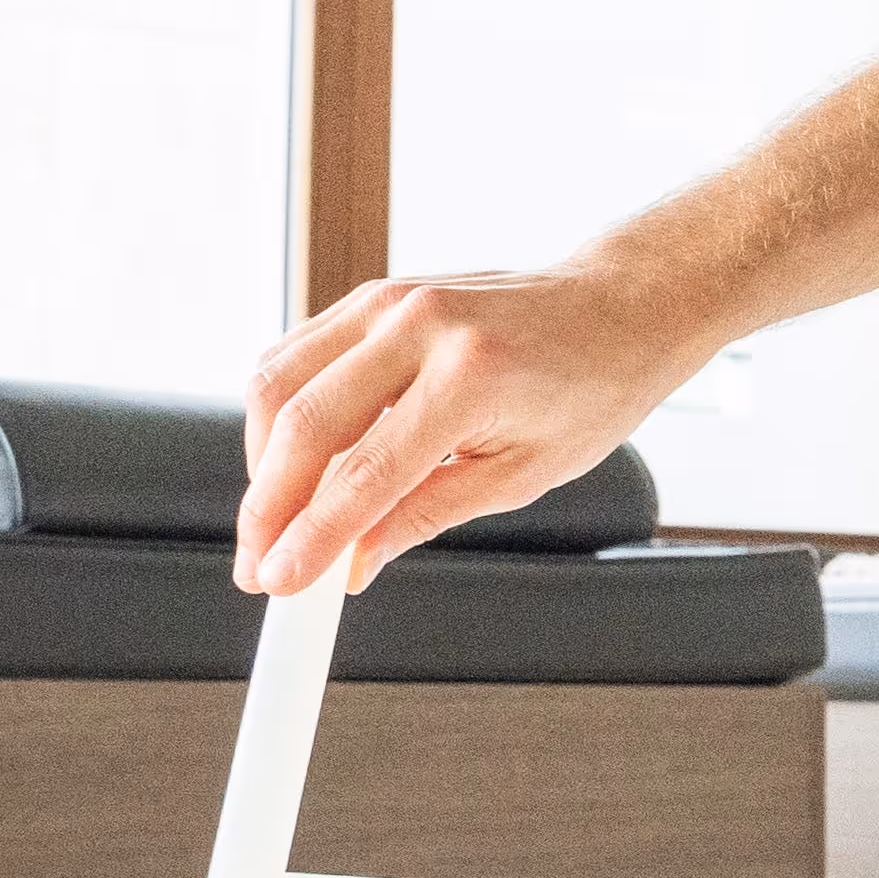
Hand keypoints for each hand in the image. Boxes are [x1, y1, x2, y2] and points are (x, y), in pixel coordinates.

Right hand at [236, 260, 722, 595]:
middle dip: (266, 507)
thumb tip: (351, 563)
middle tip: (256, 566)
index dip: (309, 537)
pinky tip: (292, 465)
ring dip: (261, 461)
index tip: (277, 583)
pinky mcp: (374, 294)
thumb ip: (426, 516)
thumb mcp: (524, 474)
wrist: (622, 307)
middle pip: (301, 424)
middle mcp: (418, 324)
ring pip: (278, 381)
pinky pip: (296, 355)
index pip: (363, 473)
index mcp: (468, 374)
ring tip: (273, 524)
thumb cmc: (593, 389)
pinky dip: (280, 414)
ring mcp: (389, 299)